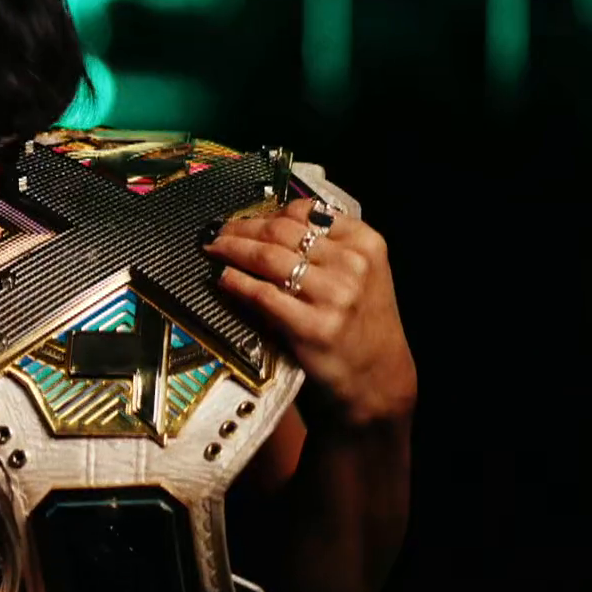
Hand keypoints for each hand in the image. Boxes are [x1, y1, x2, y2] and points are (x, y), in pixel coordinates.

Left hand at [203, 198, 416, 428]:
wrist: (377, 378)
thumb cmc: (360, 322)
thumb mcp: (360, 273)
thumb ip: (326, 245)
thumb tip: (265, 221)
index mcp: (365, 243)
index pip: (306, 212)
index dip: (267, 212)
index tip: (245, 218)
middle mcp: (352, 265)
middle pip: (281, 231)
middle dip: (242, 228)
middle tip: (218, 231)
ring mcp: (334, 296)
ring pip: (268, 258)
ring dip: (232, 249)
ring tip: (214, 249)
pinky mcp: (312, 326)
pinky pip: (262, 294)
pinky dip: (235, 282)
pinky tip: (221, 278)